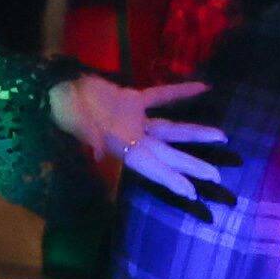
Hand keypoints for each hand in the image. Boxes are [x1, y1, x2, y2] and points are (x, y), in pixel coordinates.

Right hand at [49, 70, 227, 204]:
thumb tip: (97, 154)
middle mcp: (132, 137)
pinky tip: (202, 87)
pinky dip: (180, 92)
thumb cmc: (65, 107)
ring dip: (194, 133)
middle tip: (217, 178)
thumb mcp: (76, 122)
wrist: (57, 86)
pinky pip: (161, 97)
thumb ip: (90, 136)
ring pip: (170, 129)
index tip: (191, 193)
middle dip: (191, 165)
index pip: (150, 166)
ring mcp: (134, 119)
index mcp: (121, 146)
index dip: (170, 180)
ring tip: (222, 137)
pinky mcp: (132, 99)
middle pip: (168, 154)